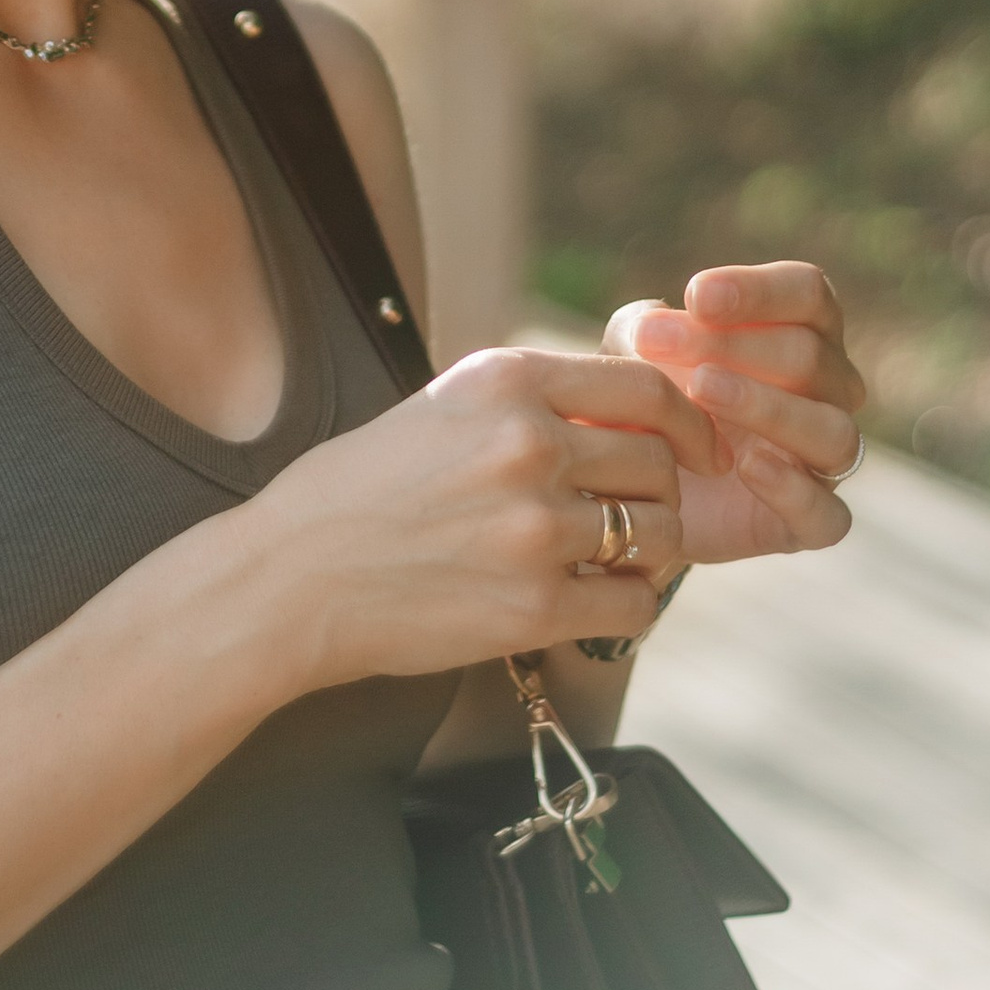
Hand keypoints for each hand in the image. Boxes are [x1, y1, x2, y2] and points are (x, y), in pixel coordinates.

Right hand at [241, 342, 720, 696]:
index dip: (690, 422)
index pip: (646, 389)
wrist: (291, 576)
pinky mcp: (534, 605)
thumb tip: (625, 416)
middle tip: (635, 517)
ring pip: (659, 535)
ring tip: (610, 561)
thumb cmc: (360, 492)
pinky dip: (627, 607)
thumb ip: (530, 406)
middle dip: (661, 495)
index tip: (698, 449)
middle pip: (660, 465)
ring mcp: (535, 527)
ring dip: (649, 552)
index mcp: (507, 382)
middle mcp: (529, 444)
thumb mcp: (444, 410)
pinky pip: (634, 605)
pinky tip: (593, 604)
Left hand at [603, 260, 866, 569]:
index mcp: (803, 333)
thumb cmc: (652, 397)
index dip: (759, 291)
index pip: (808, 294)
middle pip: (810, 356)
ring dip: (767, 406)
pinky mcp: (812, 523)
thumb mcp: (634, 351)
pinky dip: (793, 488)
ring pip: (831, 430)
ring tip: (701, 390)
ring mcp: (825, 460)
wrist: (637, 487)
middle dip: (732, 343)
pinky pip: (828, 512)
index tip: (696, 295)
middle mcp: (828, 392)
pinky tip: (745, 465)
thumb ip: (643, 327)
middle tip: (656, 342)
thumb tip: (655, 321)